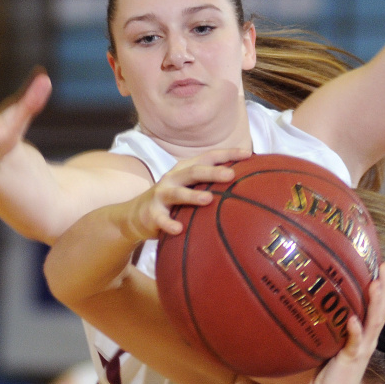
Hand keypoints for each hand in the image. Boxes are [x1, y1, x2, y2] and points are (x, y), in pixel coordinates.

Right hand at [116, 149, 250, 242]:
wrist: (136, 215)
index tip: (248, 154)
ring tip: (208, 199)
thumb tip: (247, 185)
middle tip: (231, 175)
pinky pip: (161, 219)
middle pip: (194, 171)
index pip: (209, 157)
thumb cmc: (174, 200)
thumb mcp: (191, 188)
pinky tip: (178, 229)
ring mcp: (161, 195)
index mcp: (186, 169)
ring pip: (177, 193)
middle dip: (212, 172)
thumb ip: (212, 184)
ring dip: (192, 195)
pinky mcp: (151, 214)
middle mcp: (174, 178)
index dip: (228, 154)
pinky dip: (169, 224)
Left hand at [311, 263, 384, 383]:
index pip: (379, 306)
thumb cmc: (330, 375)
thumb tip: (317, 303)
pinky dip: (356, 329)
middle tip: (384, 265)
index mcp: (365, 335)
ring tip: (375, 283)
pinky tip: (354, 318)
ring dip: (376, 302)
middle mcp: (368, 339)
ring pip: (374, 322)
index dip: (383, 286)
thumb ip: (332, 326)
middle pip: (382, 309)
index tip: (381, 265)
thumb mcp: (332, 344)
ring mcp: (362, 349)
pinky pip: (355, 342)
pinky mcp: (352, 359)